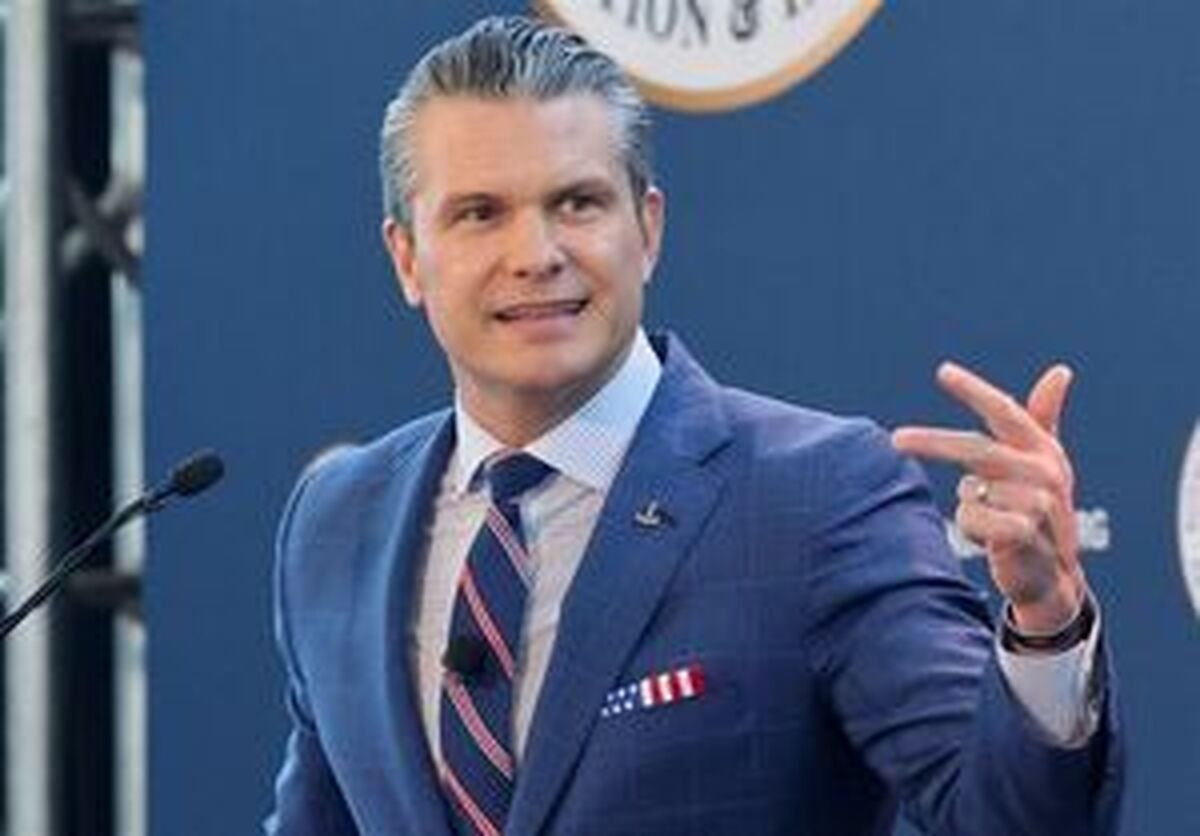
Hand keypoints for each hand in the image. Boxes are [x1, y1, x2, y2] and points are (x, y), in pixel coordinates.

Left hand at [892, 362, 1085, 632]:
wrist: (1053, 576)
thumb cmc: (1040, 513)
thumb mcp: (1043, 464)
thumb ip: (1044, 418)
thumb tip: (1062, 370)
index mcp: (1043, 449)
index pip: (1005, 412)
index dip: (974, 391)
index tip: (943, 371)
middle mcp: (1043, 471)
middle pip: (975, 448)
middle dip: (932, 442)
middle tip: (895, 439)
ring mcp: (1038, 502)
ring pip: (968, 491)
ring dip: (969, 508)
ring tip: (993, 522)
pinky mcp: (1025, 531)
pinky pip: (971, 519)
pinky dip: (972, 530)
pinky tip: (994, 542)